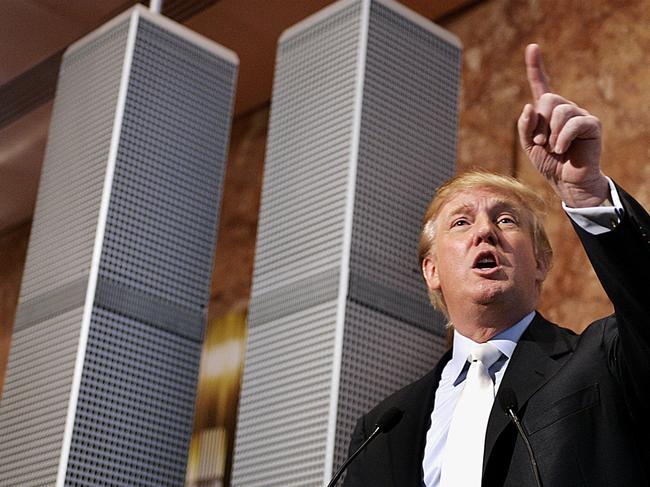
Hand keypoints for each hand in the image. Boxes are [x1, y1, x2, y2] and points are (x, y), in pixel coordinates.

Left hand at [517, 44, 608, 206]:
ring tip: (552, 149)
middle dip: (539, 123)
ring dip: (550, 133)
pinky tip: (561, 150)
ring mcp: (579, 115)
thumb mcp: (529, 145)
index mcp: (547, 112)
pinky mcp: (592, 125)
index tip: (532, 47)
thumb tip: (529, 107)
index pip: (541, 84)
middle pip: (548, 99)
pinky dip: (562, 138)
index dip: (535, 66)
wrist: (567, 182)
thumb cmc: (549, 163)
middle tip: (540, 143)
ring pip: (560, 110)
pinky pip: (573, 123)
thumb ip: (525, 126)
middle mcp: (564, 108)